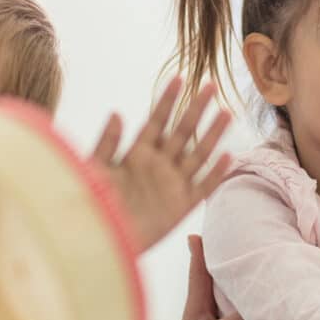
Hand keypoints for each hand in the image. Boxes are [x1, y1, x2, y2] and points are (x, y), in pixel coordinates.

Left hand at [91, 76, 232, 254]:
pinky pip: (203, 187)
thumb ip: (107, 143)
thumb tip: (118, 114)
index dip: (168, 101)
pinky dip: (215, 173)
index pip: (157, 121)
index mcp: (136, 154)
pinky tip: (228, 156)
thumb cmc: (90, 205)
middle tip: (212, 86)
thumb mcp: (94, 170)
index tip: (180, 79)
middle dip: (197, 109)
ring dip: (212, 135)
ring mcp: (171, 185)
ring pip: (197, 154)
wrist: (97, 241)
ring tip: (227, 113)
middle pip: (182, 132)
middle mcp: (157, 166)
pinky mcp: (180, 207)